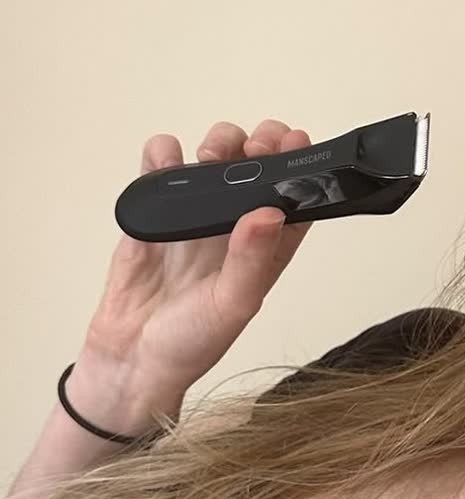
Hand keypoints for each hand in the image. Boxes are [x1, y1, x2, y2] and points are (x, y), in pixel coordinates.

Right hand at [80, 120, 315, 406]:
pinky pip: (161, 165)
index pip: (295, 196)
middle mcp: (235, 225)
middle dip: (260, 143)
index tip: (295, 141)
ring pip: (214, 155)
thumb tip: (270, 212)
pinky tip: (165, 161)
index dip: (300, 165)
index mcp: (266, 248)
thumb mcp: (232, 305)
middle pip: (257, 164)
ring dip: (217, 142)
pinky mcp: (156, 209)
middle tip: (253, 147)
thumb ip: (252, 260)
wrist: (130, 356)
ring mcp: (195, 213)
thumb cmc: (192, 341)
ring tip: (209, 157)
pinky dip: (162, 152)